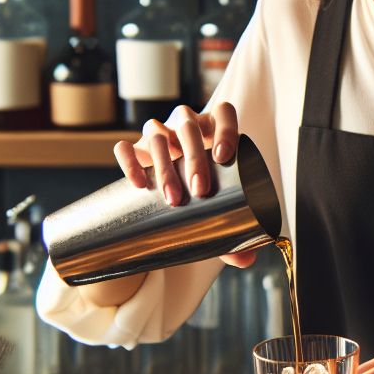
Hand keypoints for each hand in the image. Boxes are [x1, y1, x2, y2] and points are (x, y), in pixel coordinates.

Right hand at [112, 101, 254, 267]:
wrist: (171, 189)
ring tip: (172, 198)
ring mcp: (158, 135)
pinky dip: (129, 161)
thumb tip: (248, 259)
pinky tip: (138, 184)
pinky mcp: (134, 149)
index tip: (224, 157)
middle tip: (200, 189)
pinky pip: (125, 147)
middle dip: (194, 156)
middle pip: (187, 125)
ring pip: (156, 133)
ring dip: (164, 164)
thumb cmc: (204, 194)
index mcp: (213, 129)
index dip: (225, 129)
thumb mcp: (220, 207)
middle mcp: (185, 125)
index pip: (222, 113)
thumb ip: (235, 231)